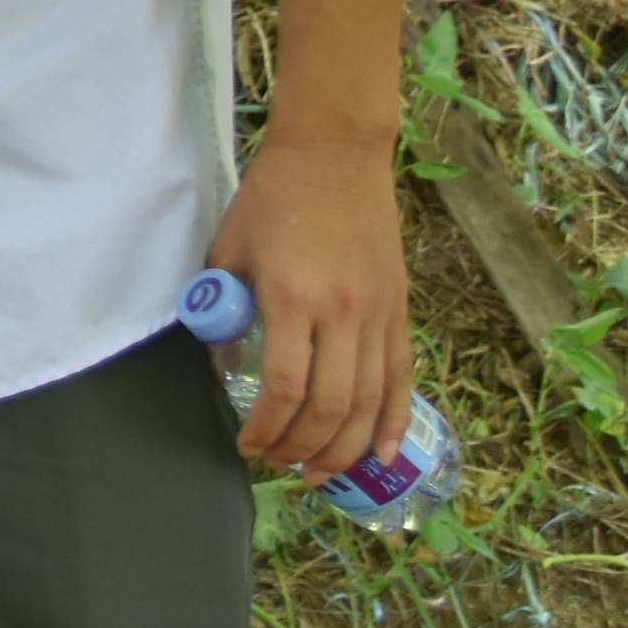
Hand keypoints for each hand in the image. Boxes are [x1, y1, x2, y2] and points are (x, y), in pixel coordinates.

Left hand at [203, 131, 411, 483]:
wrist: (336, 154)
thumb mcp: (230, 250)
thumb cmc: (273, 198)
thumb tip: (226, 366)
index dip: (267, 428)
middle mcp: (344, 312)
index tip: (246, 444)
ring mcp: (379, 314)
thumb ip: (225, 310)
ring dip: (345, 449)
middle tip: (278, 463)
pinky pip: (402, 378)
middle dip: (301, 447)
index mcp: (293, 296)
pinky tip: (382, 455)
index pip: (286, 387)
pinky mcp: (400, 310)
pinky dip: (394, 421)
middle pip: (331, 407)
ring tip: (319, 473)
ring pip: (370, 403)